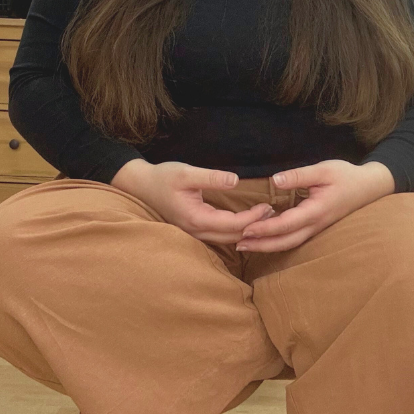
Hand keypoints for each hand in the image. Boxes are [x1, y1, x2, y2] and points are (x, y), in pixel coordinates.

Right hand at [110, 159, 275, 245]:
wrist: (141, 185)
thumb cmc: (163, 177)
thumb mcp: (187, 173)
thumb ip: (212, 177)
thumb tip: (236, 181)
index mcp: (196, 219)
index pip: (233, 225)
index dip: (253, 218)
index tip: (268, 206)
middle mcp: (196, 231)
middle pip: (233, 237)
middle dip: (254, 227)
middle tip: (273, 212)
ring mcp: (194, 234)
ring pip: (226, 239)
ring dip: (246, 230)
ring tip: (263, 216)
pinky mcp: (194, 230)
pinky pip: (219, 236)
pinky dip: (235, 231)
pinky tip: (245, 221)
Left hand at [234, 160, 395, 252]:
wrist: (369, 187)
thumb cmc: (346, 176)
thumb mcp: (324, 170)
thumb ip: (299, 176)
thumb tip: (275, 180)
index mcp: (316, 211)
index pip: (286, 224)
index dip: (264, 228)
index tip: (245, 229)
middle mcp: (315, 225)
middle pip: (285, 241)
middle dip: (261, 245)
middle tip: (237, 244)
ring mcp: (317, 228)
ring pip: (290, 243)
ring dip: (267, 245)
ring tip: (246, 244)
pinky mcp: (316, 227)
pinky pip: (295, 238)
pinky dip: (277, 240)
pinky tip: (265, 235)